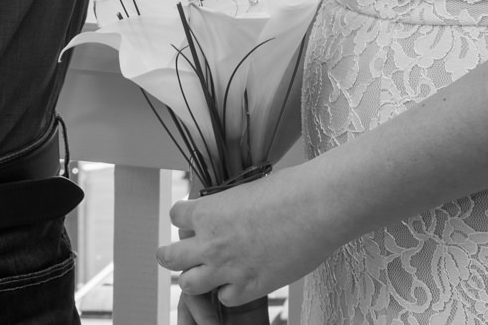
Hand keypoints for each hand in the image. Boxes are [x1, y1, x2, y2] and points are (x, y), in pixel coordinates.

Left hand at [156, 168, 322, 320]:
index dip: (184, 219)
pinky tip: (238, 283)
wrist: (317, 207)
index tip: (193, 221)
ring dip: (194, 279)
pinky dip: (229, 292)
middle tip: (176, 255)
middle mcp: (210, 242)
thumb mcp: (247, 189)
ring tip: (203, 275)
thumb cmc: (290, 190)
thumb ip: (230, 205)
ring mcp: (228, 268)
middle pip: (169, 257)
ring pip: (188, 285)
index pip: (175, 216)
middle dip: (171, 256)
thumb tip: (230, 210)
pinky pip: (225, 298)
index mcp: (207, 211)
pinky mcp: (251, 287)